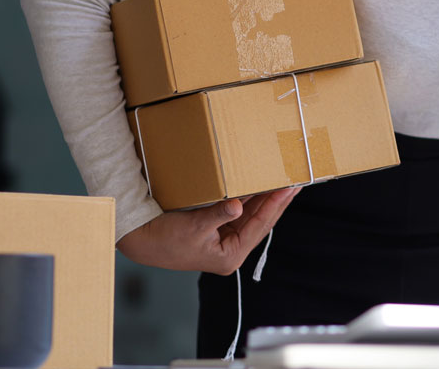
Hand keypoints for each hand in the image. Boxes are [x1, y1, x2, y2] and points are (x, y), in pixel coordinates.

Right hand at [117, 186, 300, 274]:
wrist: (142, 240)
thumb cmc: (165, 239)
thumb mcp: (194, 226)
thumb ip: (219, 214)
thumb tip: (238, 205)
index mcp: (230, 255)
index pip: (260, 226)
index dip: (275, 205)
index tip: (290, 187)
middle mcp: (232, 250)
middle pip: (262, 222)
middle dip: (278, 202)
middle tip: (296, 182)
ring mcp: (226, 241)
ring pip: (254, 217)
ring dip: (268, 200)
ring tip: (285, 183)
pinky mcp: (219, 231)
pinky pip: (242, 213)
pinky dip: (252, 200)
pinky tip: (262, 188)